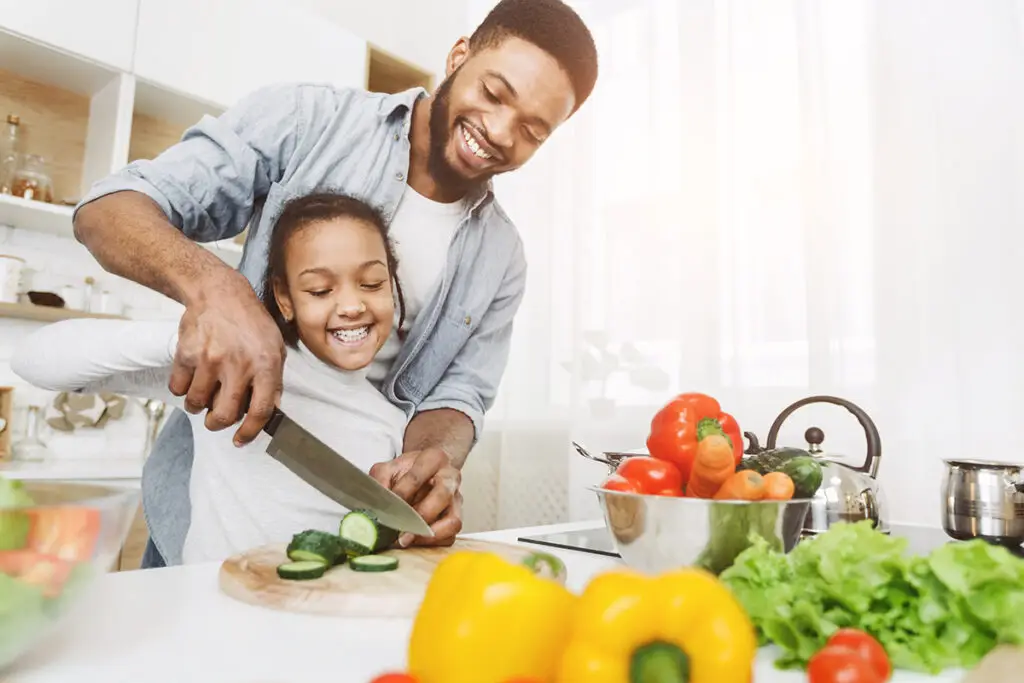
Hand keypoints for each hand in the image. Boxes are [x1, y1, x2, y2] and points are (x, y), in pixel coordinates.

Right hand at [168, 273, 284, 445]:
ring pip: (196, 404)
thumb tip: (268, 413)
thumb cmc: (250, 322)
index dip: (249, 432)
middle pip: (223, 415)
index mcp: (265, 365)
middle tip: (216, 419)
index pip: (260, 411)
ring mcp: (209, 360)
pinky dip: (182, 390)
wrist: (219, 293)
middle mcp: (238, 365)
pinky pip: (177, 388)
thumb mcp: (275, 347)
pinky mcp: (186, 354)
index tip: (240, 440)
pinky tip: (192, 378)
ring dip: (198, 406)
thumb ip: (272, 380)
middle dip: (217, 424)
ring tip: (204, 393)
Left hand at [369, 447, 462, 547]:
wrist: (423, 472)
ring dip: (430, 534)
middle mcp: (450, 478)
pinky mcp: (455, 518)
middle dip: (420, 515)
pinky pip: (450, 536)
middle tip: (402, 529)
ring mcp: (456, 500)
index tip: (390, 504)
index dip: (402, 491)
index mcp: (434, 459)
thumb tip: (377, 505)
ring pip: (453, 521)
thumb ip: (380, 480)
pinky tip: (415, 541)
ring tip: (408, 540)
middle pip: (442, 496)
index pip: (418, 475)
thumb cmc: (408, 471)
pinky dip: (432, 543)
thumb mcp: (389, 468)